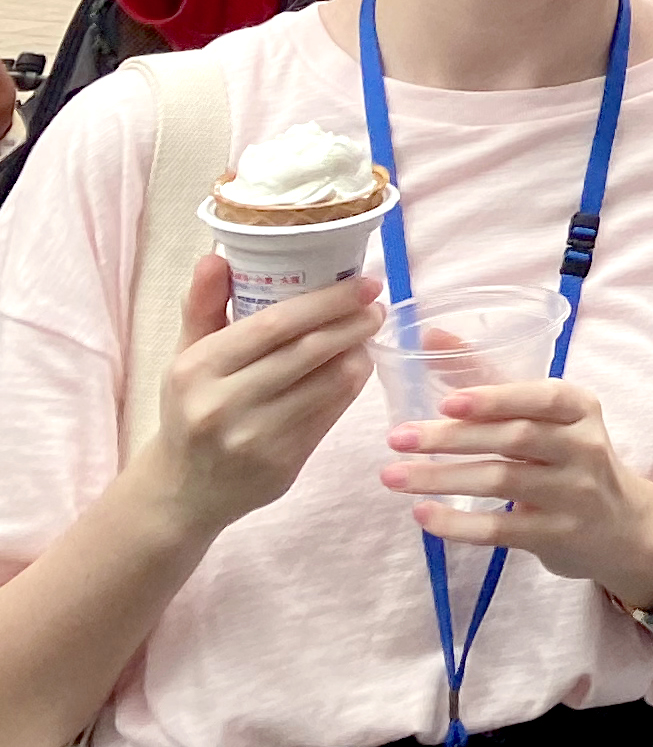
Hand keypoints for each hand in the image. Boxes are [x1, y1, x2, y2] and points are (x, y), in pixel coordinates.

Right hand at [129, 257, 379, 540]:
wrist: (182, 490)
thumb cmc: (189, 408)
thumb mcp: (186, 357)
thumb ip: (203, 306)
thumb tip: (216, 255)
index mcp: (197, 369)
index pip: (274, 325)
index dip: (326, 302)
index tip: (363, 283)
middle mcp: (223, 404)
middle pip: (308, 351)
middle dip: (352, 322)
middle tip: (375, 305)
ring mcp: (254, 438)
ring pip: (329, 383)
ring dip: (358, 351)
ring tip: (367, 331)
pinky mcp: (282, 464)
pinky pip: (331, 413)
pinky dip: (350, 384)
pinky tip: (355, 365)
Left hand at [384, 377, 652, 606]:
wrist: (621, 525)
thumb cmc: (570, 457)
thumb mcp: (547, 416)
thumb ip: (492, 376)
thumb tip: (432, 335)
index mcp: (581, 409)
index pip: (544, 398)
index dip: (497, 398)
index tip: (447, 402)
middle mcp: (583, 447)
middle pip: (516, 439)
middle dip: (453, 437)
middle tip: (398, 438)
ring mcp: (572, 494)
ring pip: (503, 482)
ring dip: (443, 478)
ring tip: (393, 476)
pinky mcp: (555, 535)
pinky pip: (500, 529)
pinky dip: (458, 523)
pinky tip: (422, 514)